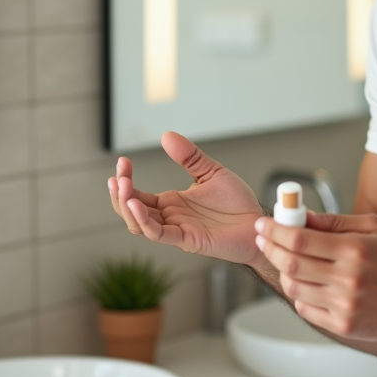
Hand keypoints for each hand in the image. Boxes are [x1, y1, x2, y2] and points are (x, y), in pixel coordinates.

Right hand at [108, 131, 265, 265]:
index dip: (126, 180)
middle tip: (118, 175)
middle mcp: (169, 217)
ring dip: (127, 207)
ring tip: (123, 187)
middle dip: (120, 193)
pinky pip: (159, 234)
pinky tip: (137, 205)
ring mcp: (177, 230)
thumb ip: (189, 157)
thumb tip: (166, 136)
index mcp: (171, 202)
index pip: (137, 194)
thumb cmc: (236, 203)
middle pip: (131, 210)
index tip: (123, 162)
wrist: (257, 223)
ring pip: (140, 224)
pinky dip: (145, 222)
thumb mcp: (211, 172)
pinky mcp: (188, 240)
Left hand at [254, 211, 376, 341]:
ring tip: (285, 259)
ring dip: (282, 271)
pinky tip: (303, 282)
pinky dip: (298, 294)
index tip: (262, 224)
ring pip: (294, 288)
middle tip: (264, 238)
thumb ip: (336, 222)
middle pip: (291, 263)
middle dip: (270, 248)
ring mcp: (344, 306)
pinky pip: (305, 309)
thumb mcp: (375, 228)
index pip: (300, 240)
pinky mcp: (343, 325)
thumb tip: (303, 217)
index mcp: (354, 251)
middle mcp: (348, 279)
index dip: (275, 230)